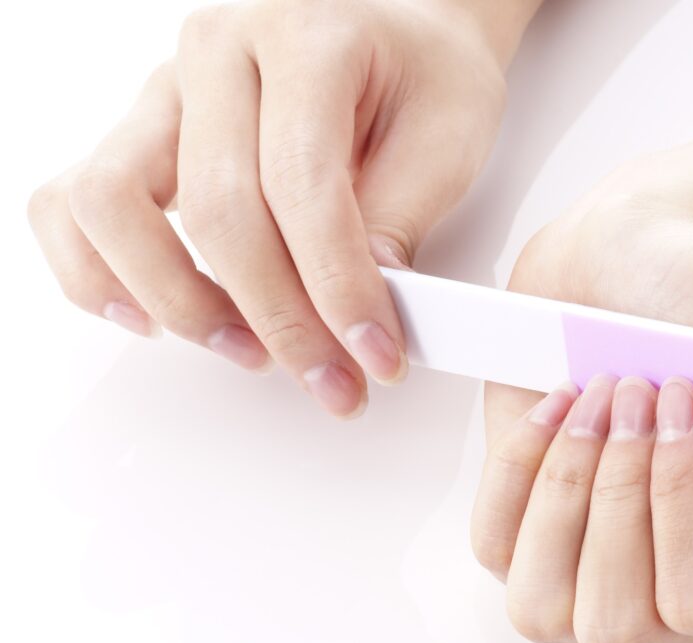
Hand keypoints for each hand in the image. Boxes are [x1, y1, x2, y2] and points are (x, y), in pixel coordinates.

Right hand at [28, 0, 538, 416]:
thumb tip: (352, 312)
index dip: (338, 290)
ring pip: (111, 203)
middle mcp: (218, 53)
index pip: (302, 186)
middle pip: (216, 210)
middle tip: (331, 381)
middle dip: (279, 320)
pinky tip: (152, 320)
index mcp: (304, 36)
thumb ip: (398, 219)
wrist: (400, 40)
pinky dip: (95, 272)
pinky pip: (70, 204)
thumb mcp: (446, 140)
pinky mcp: (139, 135)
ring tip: (248, 351)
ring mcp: (164, 93)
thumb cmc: (422, 78)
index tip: (373, 357)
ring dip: (177, 301)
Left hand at [471, 147, 692, 642]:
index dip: (677, 496)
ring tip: (600, 397)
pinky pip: (493, 547)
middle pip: (612, 623)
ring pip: (540, 607)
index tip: (686, 397)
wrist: (646, 254)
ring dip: (565, 486)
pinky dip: (520, 466)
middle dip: (616, 489)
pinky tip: (559, 405)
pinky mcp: (521, 529)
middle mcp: (664, 596)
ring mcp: (585, 569)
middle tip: (640, 392)